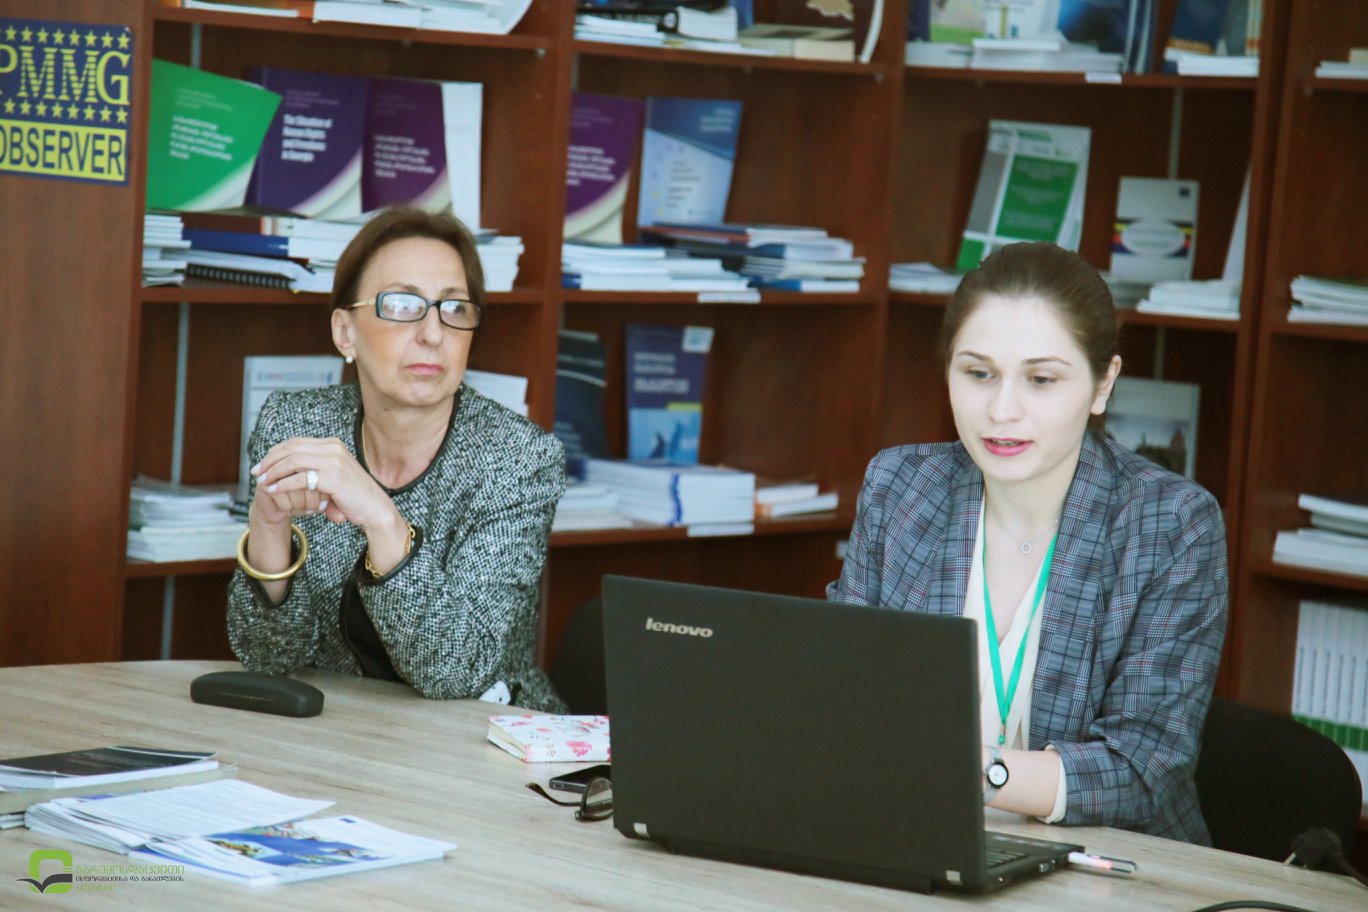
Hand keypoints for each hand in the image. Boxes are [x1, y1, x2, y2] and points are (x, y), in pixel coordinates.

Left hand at [250, 436, 396, 530]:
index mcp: (332, 445)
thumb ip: (314, 469)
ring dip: (274, 471)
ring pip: (293, 460)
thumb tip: (286, 470)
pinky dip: (284, 484)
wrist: (375, 508)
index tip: (263, 465)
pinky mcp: (333, 477)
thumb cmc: (354, 496)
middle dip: (270, 460)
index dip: (276, 453)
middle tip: (257, 473)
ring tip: (263, 482)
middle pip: (291, 448)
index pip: (296, 442)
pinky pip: (300, 478)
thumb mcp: (333, 476)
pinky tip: (275, 490)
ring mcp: (333, 461)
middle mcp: (333, 448)